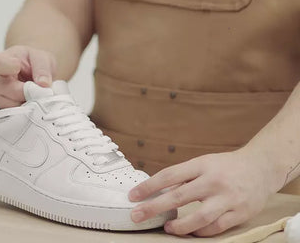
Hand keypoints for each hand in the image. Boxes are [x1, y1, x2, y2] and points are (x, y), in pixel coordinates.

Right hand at [0, 45, 55, 107]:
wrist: (35, 75)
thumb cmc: (33, 63)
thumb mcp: (42, 58)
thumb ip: (42, 69)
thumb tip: (43, 84)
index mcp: (1, 61)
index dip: (7, 67)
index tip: (18, 67)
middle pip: (5, 89)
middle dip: (26, 91)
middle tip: (40, 89)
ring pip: (12, 105)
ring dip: (29, 102)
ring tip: (38, 95)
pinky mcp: (5, 110)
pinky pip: (16, 115)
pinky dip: (29, 111)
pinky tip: (35, 103)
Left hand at [128, 151, 274, 236]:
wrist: (261, 167)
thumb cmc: (226, 166)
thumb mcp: (203, 163)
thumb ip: (183, 176)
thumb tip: (156, 190)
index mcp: (202, 165)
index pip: (169, 175)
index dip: (149, 186)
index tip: (133, 196)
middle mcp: (214, 181)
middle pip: (179, 196)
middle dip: (154, 208)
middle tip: (137, 215)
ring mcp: (228, 198)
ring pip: (199, 217)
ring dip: (179, 226)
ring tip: (167, 227)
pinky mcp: (240, 213)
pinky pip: (216, 227)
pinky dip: (200, 231)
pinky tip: (190, 231)